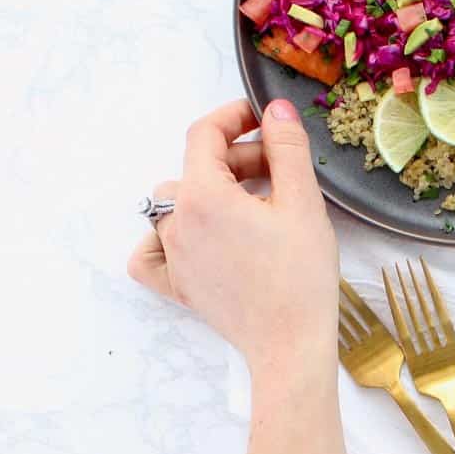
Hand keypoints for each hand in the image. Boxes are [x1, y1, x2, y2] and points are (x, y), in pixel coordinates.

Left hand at [128, 98, 337, 384]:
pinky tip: (196, 237)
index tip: (261, 119)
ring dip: (211, 193)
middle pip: (196, 169)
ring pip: (176, 203)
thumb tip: (274, 109)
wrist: (291, 343)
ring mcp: (172, 255)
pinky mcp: (177, 284)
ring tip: (254, 206)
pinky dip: (166, 237)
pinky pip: (151, 251)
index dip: (233, 117)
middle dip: (236, 159)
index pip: (204, 134)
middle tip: (280, 172)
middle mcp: (176, 222)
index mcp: (203, 195)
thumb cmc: (301, 275)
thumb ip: (286, 147)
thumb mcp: (303, 202)